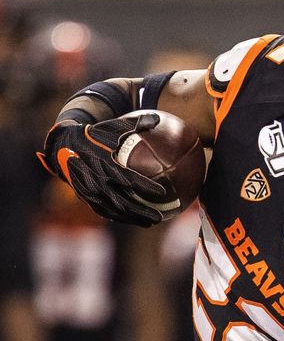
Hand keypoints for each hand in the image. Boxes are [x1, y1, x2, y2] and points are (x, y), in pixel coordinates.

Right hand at [39, 113, 168, 226]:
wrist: (63, 145)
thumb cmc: (95, 135)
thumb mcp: (112, 127)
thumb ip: (135, 124)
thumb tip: (158, 117)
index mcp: (105, 163)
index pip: (129, 178)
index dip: (146, 186)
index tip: (163, 193)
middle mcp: (97, 180)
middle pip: (123, 201)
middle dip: (142, 211)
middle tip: (160, 217)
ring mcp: (90, 192)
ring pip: (115, 210)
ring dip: (133, 218)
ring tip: (151, 222)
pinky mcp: (86, 198)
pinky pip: (105, 211)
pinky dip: (120, 217)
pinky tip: (134, 220)